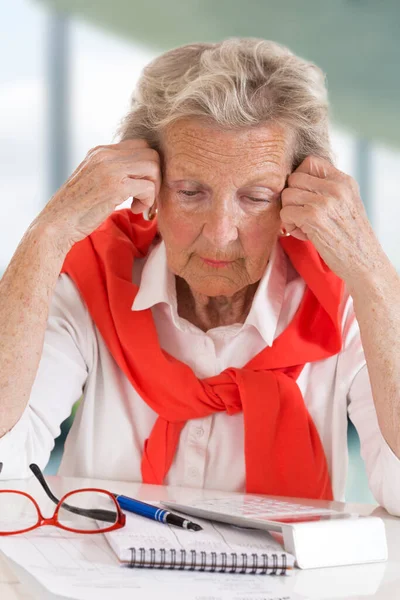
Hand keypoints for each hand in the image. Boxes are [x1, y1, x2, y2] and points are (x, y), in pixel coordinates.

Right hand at [36, 139, 160, 251]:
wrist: (57, 224)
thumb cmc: (77, 209)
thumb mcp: (94, 181)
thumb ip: (113, 171)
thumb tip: (141, 175)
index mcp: (100, 152)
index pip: (140, 145)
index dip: (147, 167)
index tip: (140, 187)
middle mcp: (105, 154)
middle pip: (151, 154)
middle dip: (154, 177)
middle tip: (144, 198)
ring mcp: (110, 168)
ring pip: (153, 167)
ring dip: (152, 189)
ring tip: (139, 204)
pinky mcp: (115, 186)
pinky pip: (148, 186)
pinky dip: (148, 201)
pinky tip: (135, 210)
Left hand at [280, 155, 382, 282]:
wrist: (364, 262)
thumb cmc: (351, 237)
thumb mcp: (347, 203)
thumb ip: (328, 189)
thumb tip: (295, 181)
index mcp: (344, 181)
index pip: (309, 162)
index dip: (300, 179)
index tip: (305, 197)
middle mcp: (336, 187)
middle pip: (293, 178)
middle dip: (293, 198)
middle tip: (303, 215)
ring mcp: (325, 201)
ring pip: (287, 195)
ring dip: (290, 213)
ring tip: (305, 226)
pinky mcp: (314, 217)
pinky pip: (286, 213)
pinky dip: (290, 226)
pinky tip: (304, 234)